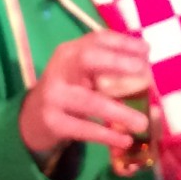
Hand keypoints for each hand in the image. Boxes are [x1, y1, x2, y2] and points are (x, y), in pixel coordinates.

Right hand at [18, 31, 151, 159]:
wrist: (32, 119)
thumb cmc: (69, 91)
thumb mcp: (81, 73)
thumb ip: (107, 69)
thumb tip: (148, 72)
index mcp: (70, 52)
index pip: (97, 39)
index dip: (124, 43)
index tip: (147, 51)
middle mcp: (60, 69)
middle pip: (88, 59)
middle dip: (118, 62)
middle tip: (144, 73)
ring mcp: (54, 95)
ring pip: (90, 101)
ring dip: (120, 112)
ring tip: (142, 123)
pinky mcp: (52, 122)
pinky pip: (84, 128)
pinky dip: (107, 135)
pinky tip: (125, 140)